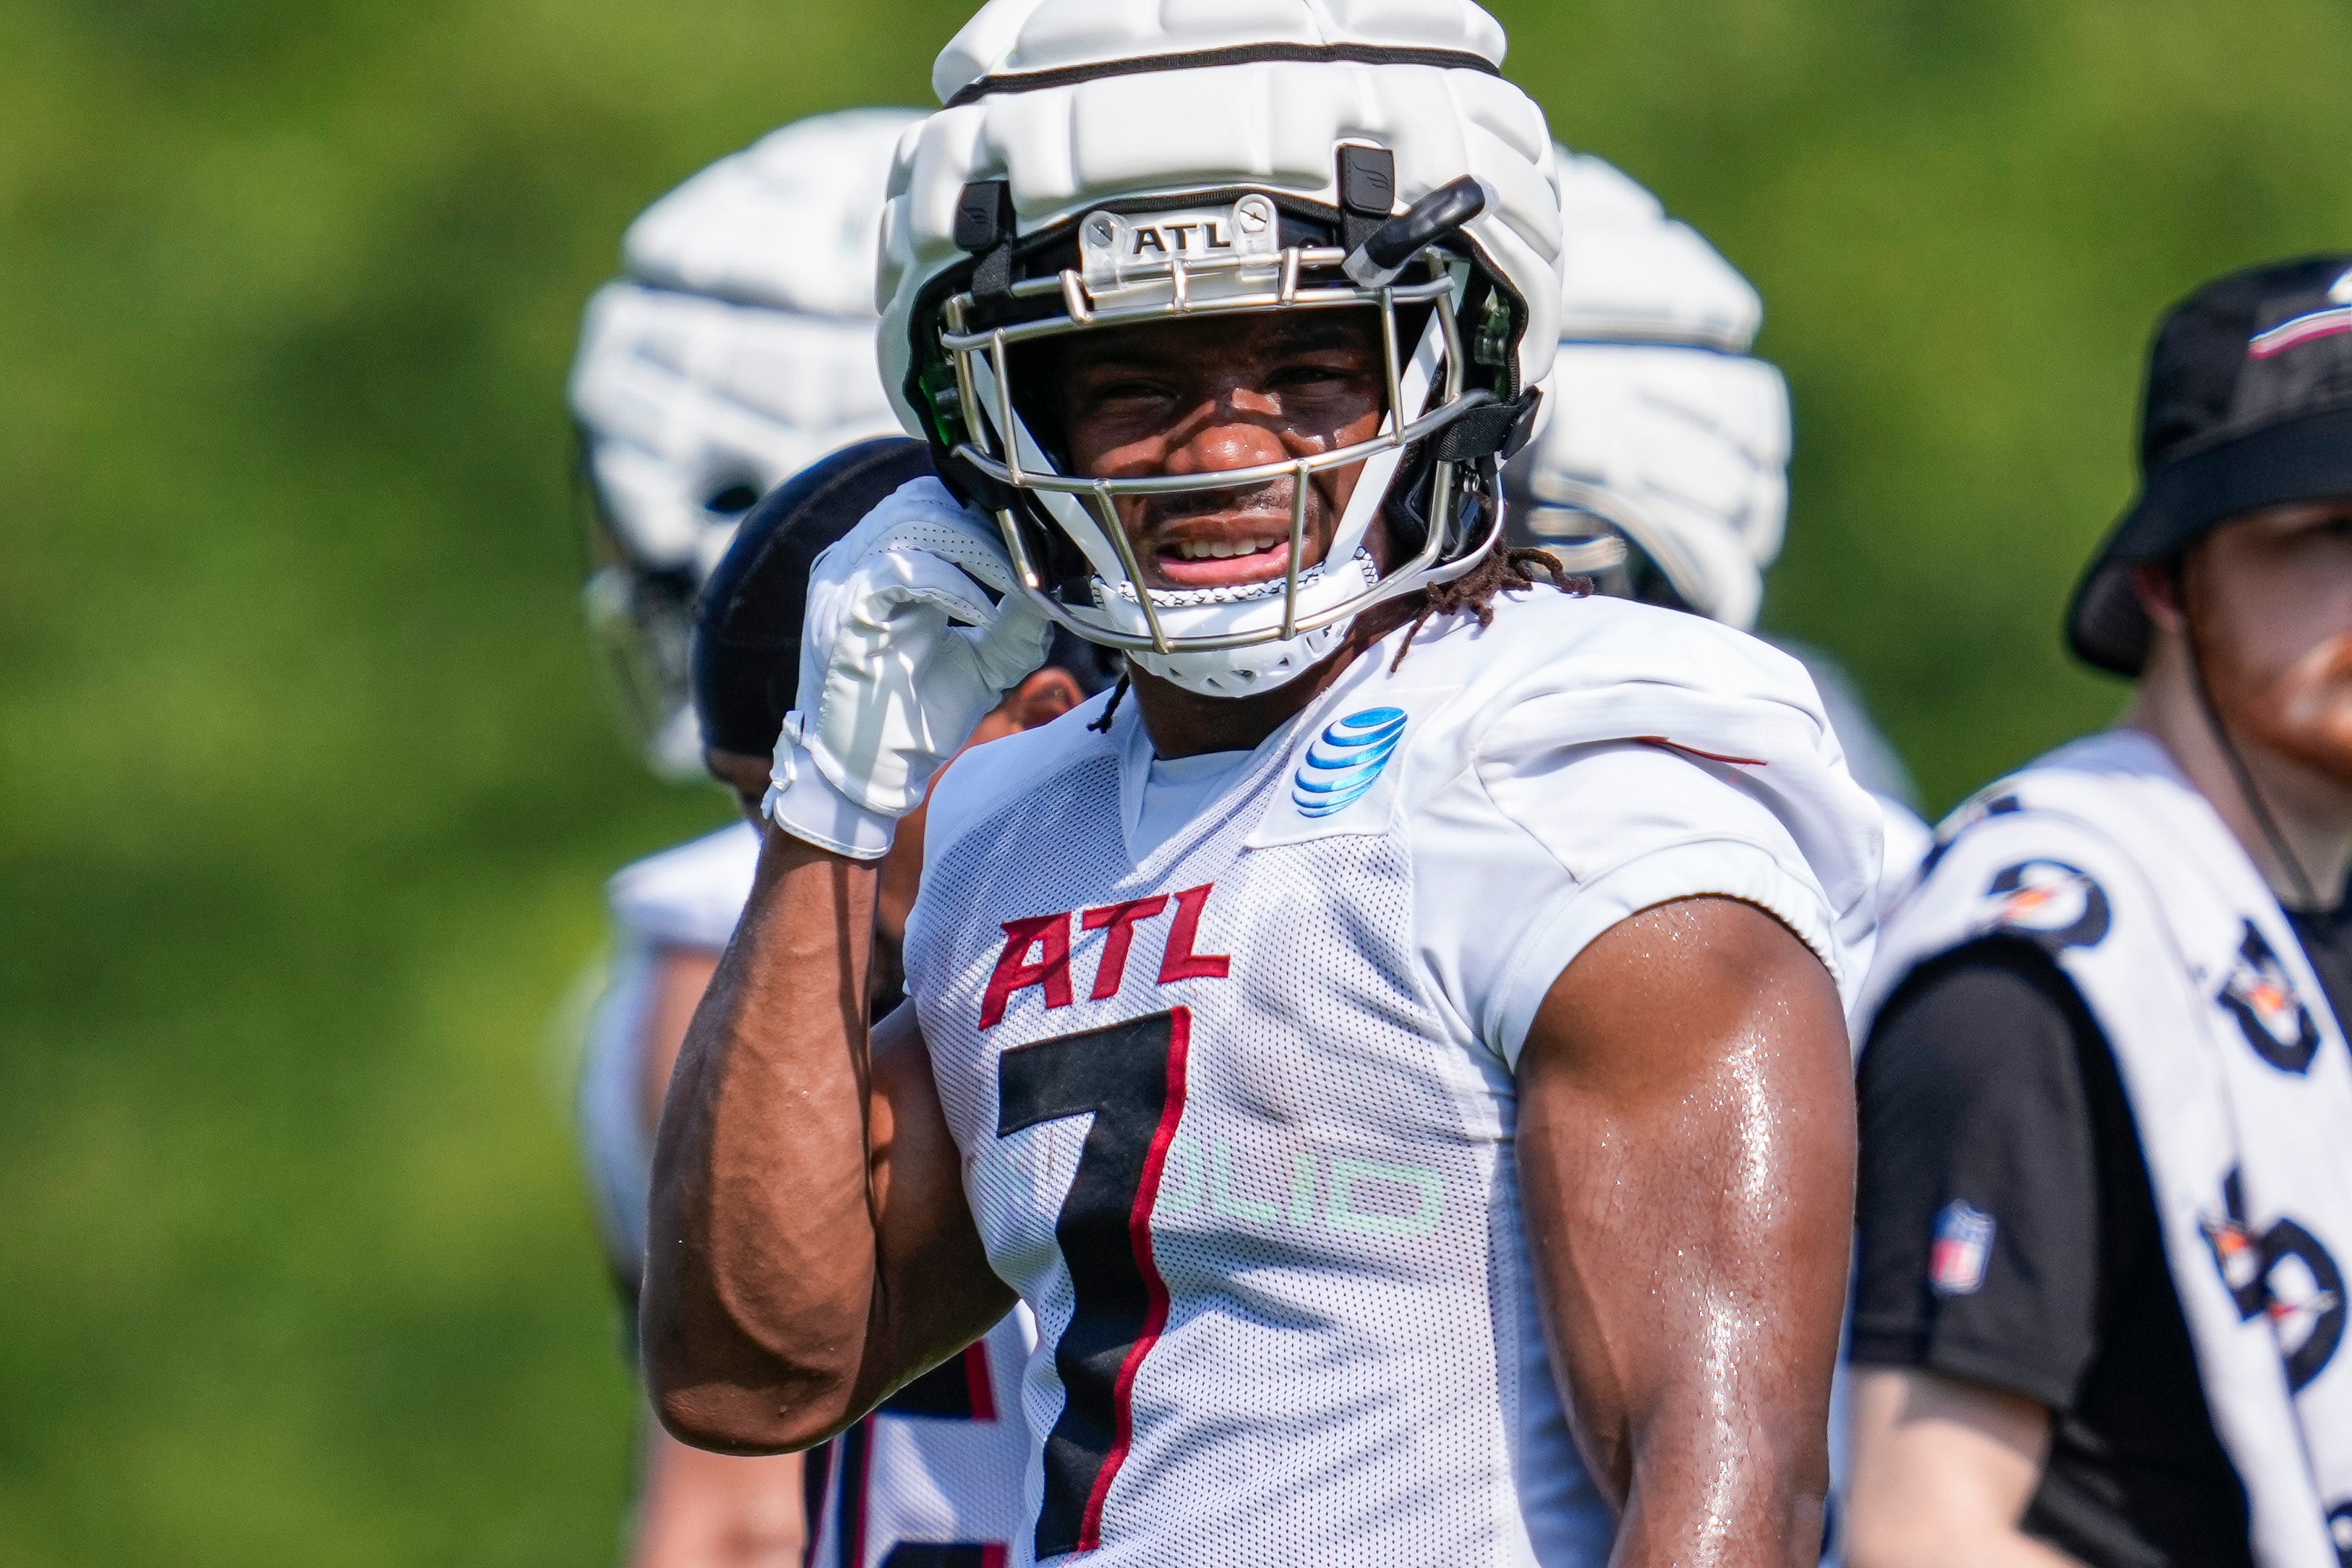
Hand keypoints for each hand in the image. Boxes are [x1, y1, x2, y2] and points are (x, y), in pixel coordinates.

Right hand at [766, 479, 1051, 857]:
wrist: (871, 776)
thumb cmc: (918, 719)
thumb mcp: (985, 663)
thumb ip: (1016, 624)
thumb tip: (1055, 587)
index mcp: (885, 566)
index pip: (934, 502)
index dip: (987, 512)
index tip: (1039, 536)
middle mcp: (859, 562)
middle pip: (924, 498)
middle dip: (985, 523)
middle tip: (1032, 554)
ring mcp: (846, 584)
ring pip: (912, 522)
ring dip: (974, 547)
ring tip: (1013, 580)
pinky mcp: (845, 613)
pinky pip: (900, 575)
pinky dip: (951, 585)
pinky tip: (981, 612)